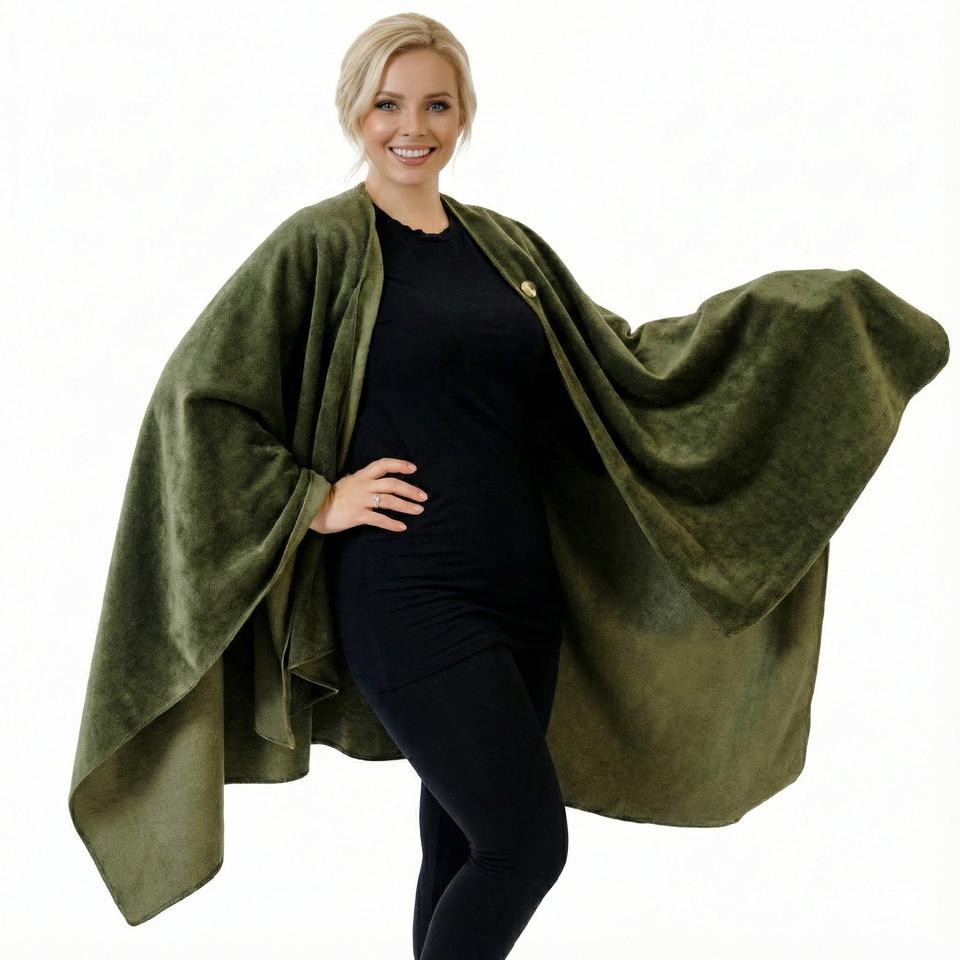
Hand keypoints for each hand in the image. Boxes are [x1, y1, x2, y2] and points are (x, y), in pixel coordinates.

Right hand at [309, 458, 428, 534]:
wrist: (314, 509)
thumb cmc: (332, 496)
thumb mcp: (348, 481)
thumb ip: (363, 479)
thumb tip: (377, 479)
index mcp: (361, 475)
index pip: (383, 464)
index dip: (399, 465)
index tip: (414, 469)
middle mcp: (363, 485)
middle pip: (392, 484)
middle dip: (411, 490)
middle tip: (424, 497)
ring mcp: (360, 500)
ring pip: (389, 501)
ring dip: (406, 506)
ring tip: (418, 511)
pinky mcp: (357, 516)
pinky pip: (379, 519)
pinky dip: (392, 523)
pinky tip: (402, 527)